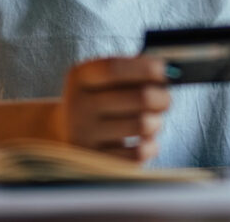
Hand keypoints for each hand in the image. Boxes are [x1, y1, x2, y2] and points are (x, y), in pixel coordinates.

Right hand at [55, 56, 170, 161]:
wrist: (63, 134)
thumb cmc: (95, 101)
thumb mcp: (99, 80)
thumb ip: (129, 72)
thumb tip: (166, 73)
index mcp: (79, 77)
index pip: (114, 68)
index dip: (144, 67)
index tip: (162, 70)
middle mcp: (78, 105)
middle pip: (139, 97)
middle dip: (162, 97)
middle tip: (165, 99)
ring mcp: (85, 136)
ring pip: (143, 125)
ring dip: (157, 122)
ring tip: (153, 121)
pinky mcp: (96, 162)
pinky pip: (138, 153)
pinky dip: (151, 146)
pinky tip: (146, 141)